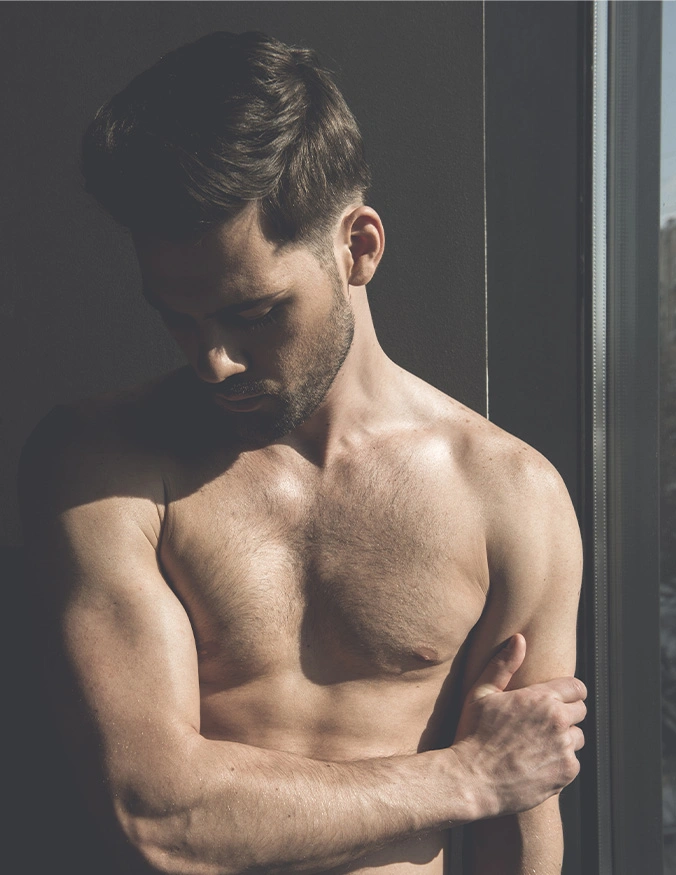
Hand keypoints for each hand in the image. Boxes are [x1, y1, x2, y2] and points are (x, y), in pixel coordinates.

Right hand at [451, 634, 585, 818]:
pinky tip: (536, 762)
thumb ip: (503, 664)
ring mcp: (564, 748)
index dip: (568, 691)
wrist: (471, 779)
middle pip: (580, 711)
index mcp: (541, 697)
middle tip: (542, 723)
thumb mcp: (481, 693)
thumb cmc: (472, 733)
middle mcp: (558, 720)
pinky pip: (573, 761)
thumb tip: (519, 638)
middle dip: (565, 713)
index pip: (577, 687)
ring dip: (564, 738)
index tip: (558, 698)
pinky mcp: (566, 772)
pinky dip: (559, 762)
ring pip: (578, 737)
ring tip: (536, 744)